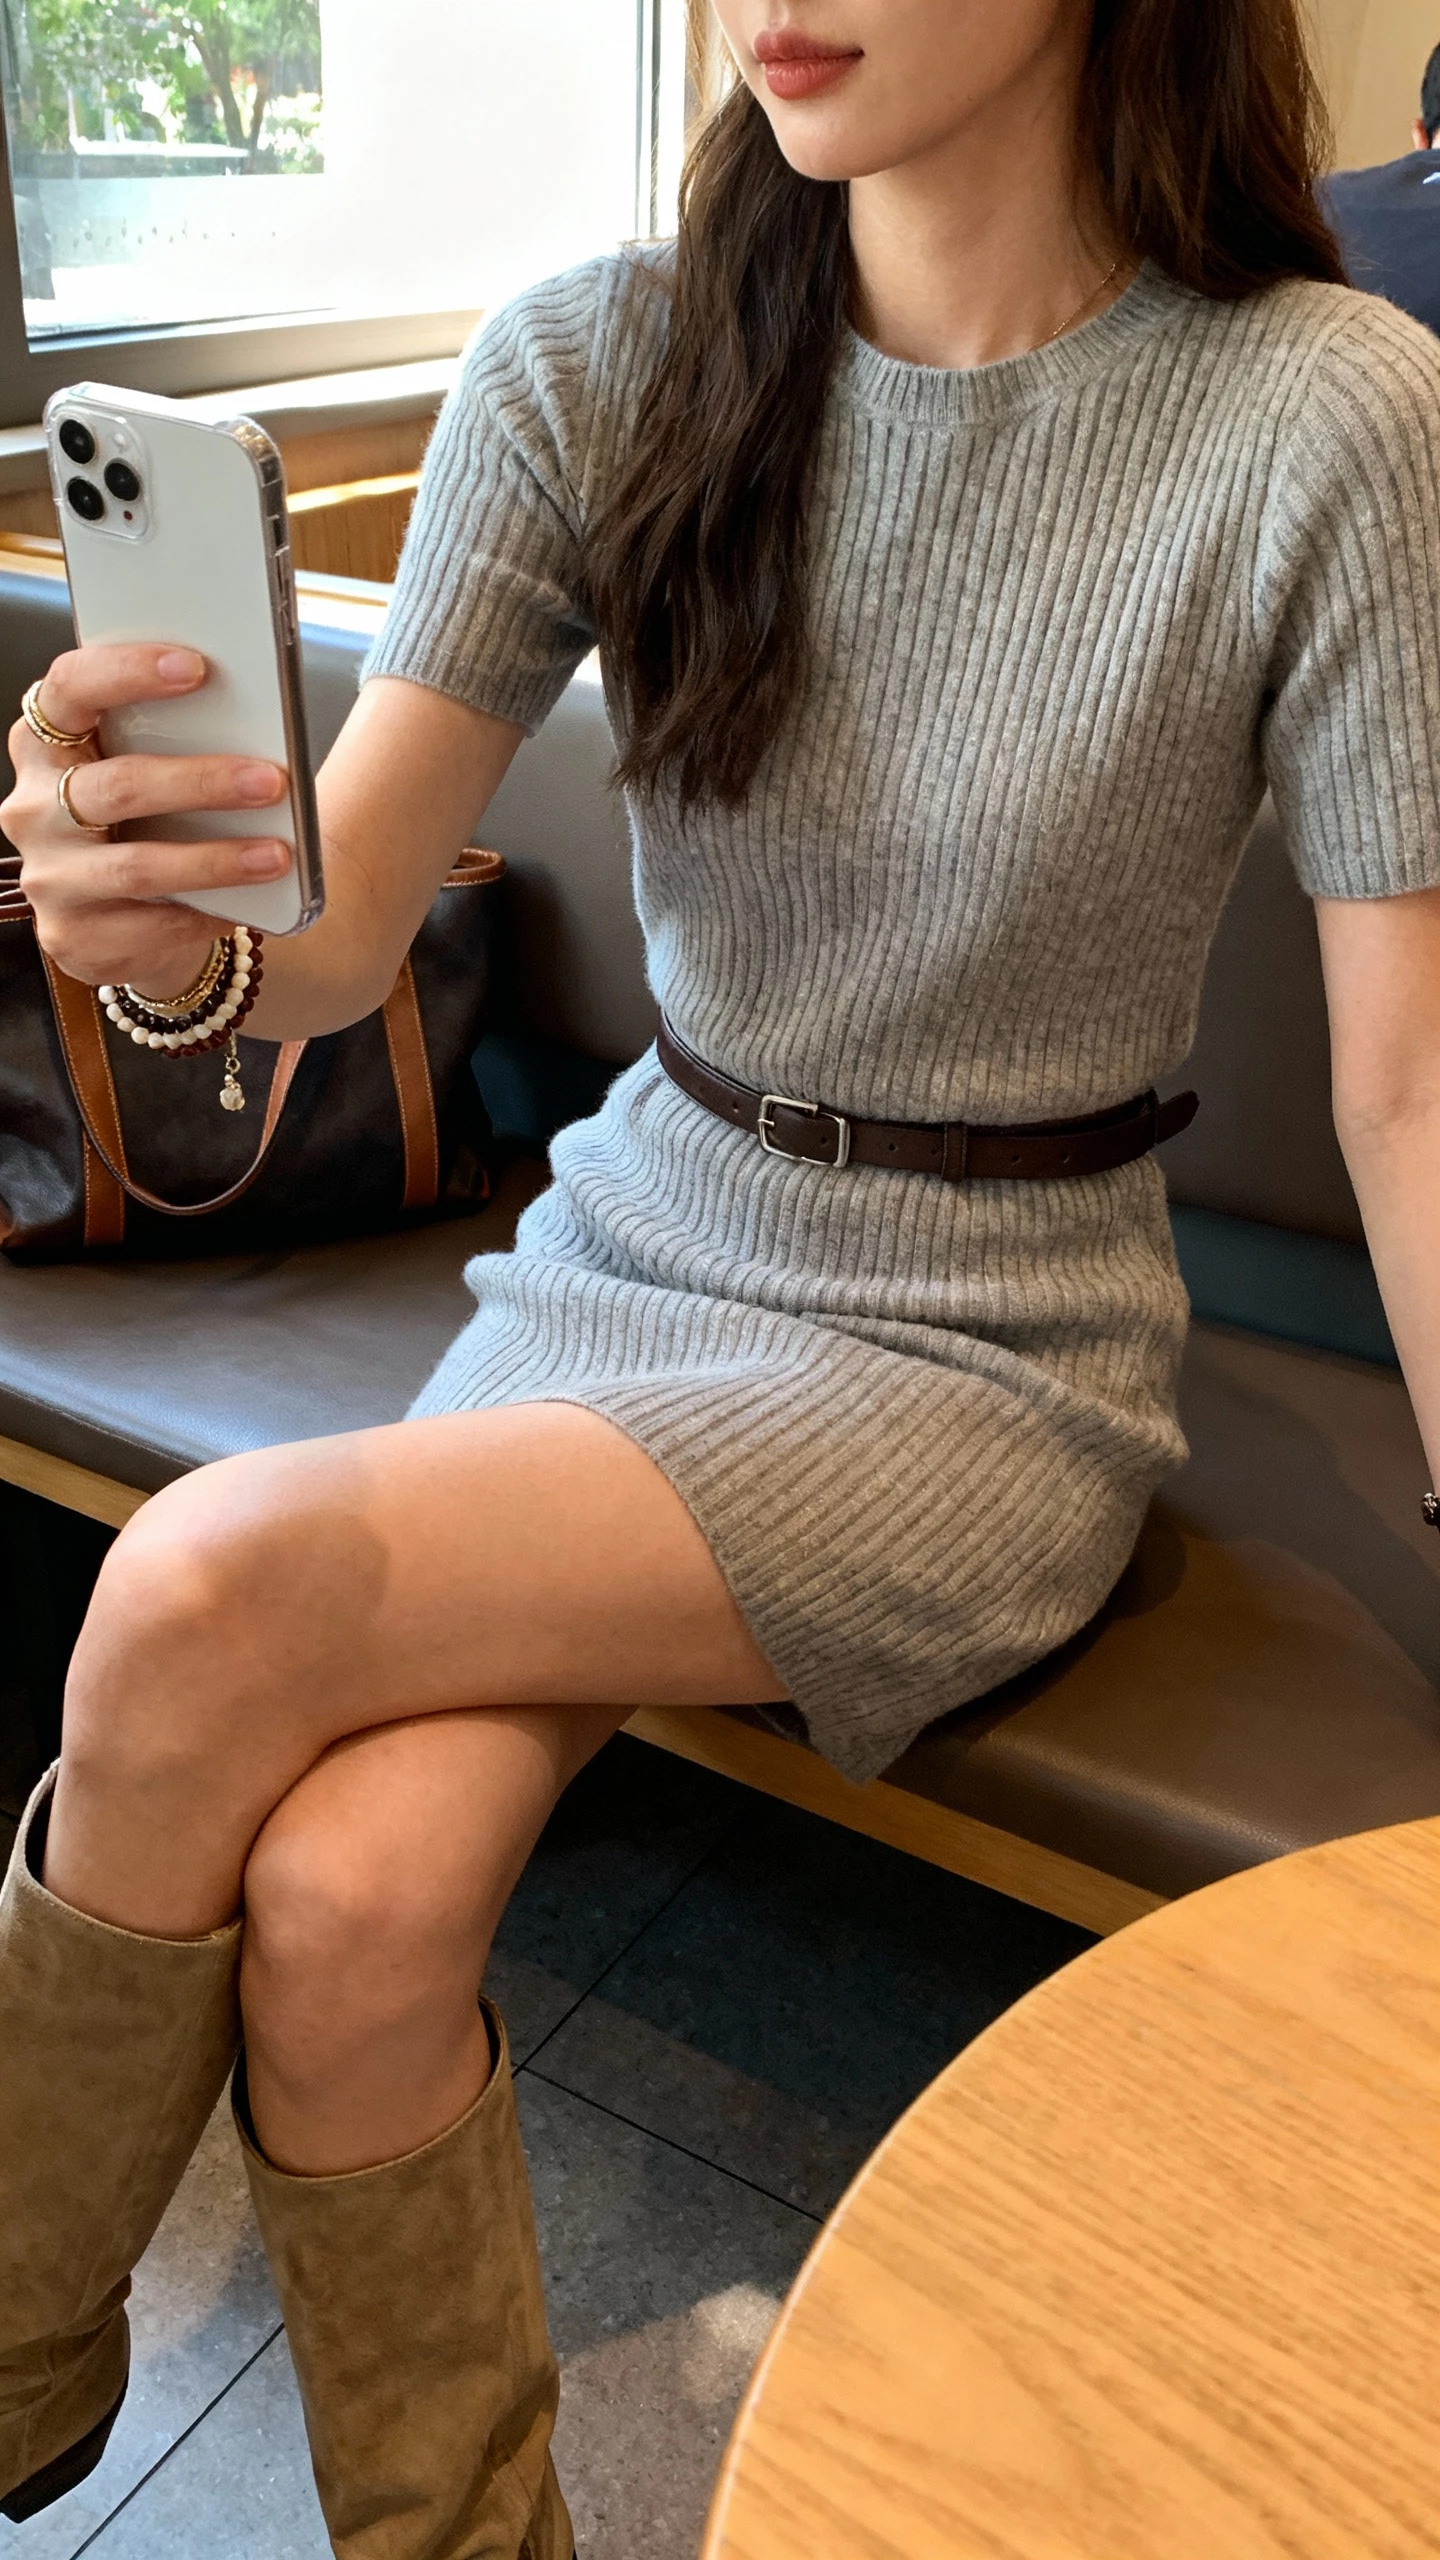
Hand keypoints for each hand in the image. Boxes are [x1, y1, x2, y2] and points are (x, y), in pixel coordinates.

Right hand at [2, 644, 288, 995]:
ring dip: (214, 860)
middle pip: (116, 786)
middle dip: (200, 782)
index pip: (72, 688)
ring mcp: (49, 876)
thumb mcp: (146, 769)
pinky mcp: (72, 934)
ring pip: (136, 867)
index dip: (128, 671)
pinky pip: (148, 925)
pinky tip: (245, 907)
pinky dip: (203, 913)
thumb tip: (259, 724)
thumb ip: (173, 740)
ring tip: (276, 854)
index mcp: (47, 743)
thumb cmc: (145, 824)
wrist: (123, 919)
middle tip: (271, 780)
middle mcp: (35, 807)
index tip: (196, 666)